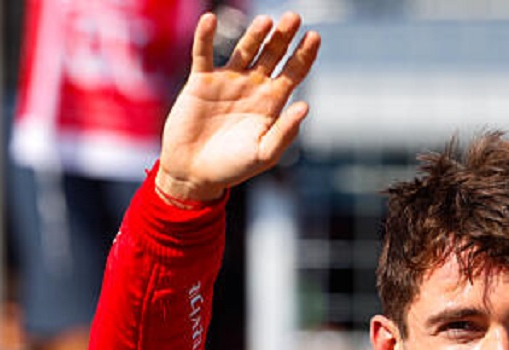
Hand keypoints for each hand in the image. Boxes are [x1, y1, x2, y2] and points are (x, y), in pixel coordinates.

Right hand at [156, 11, 320, 202]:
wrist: (194, 173)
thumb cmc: (232, 167)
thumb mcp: (264, 154)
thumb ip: (284, 132)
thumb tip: (306, 105)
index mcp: (271, 102)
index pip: (293, 72)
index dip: (304, 54)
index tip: (314, 37)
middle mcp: (252, 86)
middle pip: (272, 54)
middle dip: (283, 37)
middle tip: (294, 17)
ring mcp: (227, 81)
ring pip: (244, 49)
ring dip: (254, 34)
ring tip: (266, 21)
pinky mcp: (201, 82)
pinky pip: (203, 54)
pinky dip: (205, 36)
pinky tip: (210, 19)